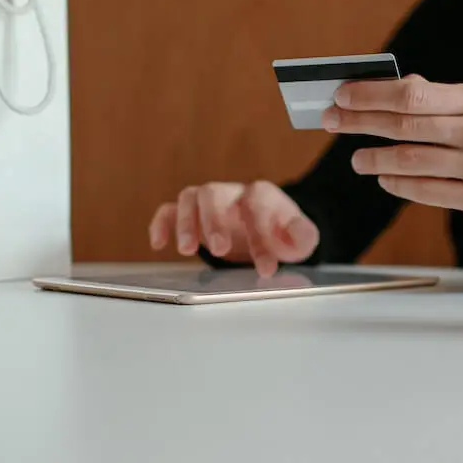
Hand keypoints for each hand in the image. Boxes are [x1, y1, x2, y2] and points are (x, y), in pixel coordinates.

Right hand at [149, 181, 319, 276]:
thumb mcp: (299, 237)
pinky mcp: (192, 214)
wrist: (269, 228)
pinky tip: (159, 243)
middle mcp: (231, 193)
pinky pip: (169, 210)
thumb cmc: (281, 233)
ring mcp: (209, 202)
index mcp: (261, 195)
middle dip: (213, 221)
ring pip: (190, 198)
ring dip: (186, 222)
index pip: (256, 207)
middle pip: (213, 194)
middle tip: (219, 249)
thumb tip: (298, 235)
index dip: (260, 236)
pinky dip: (161, 223)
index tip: (266, 268)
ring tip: (186, 250)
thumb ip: (303, 235)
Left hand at [321, 74, 462, 226]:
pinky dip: (398, 184)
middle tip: (332, 122)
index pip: (413, 94)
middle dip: (361, 122)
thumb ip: (427, 96)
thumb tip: (376, 87)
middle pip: (406, 126)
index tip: (341, 95)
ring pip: (412, 161)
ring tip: (356, 160)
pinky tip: (383, 178)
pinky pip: (426, 191)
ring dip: (375, 159)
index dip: (372, 95)